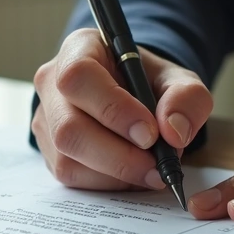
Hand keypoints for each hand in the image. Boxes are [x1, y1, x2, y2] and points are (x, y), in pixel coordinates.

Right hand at [32, 29, 211, 189]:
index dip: (112, 109)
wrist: (131, 96)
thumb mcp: (178, 80)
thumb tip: (174, 132)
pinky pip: (71, 177)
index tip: (150, 133)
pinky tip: (131, 174)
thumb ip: (186, 98)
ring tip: (149, 170)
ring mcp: (46, 119)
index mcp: (79, 50)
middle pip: (68, 127)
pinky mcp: (48, 151)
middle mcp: (52, 83)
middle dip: (118, 155)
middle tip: (156, 166)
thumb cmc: (148, 83)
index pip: (79, 77)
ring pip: (67, 159)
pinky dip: (107, 183)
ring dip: (115, 174)